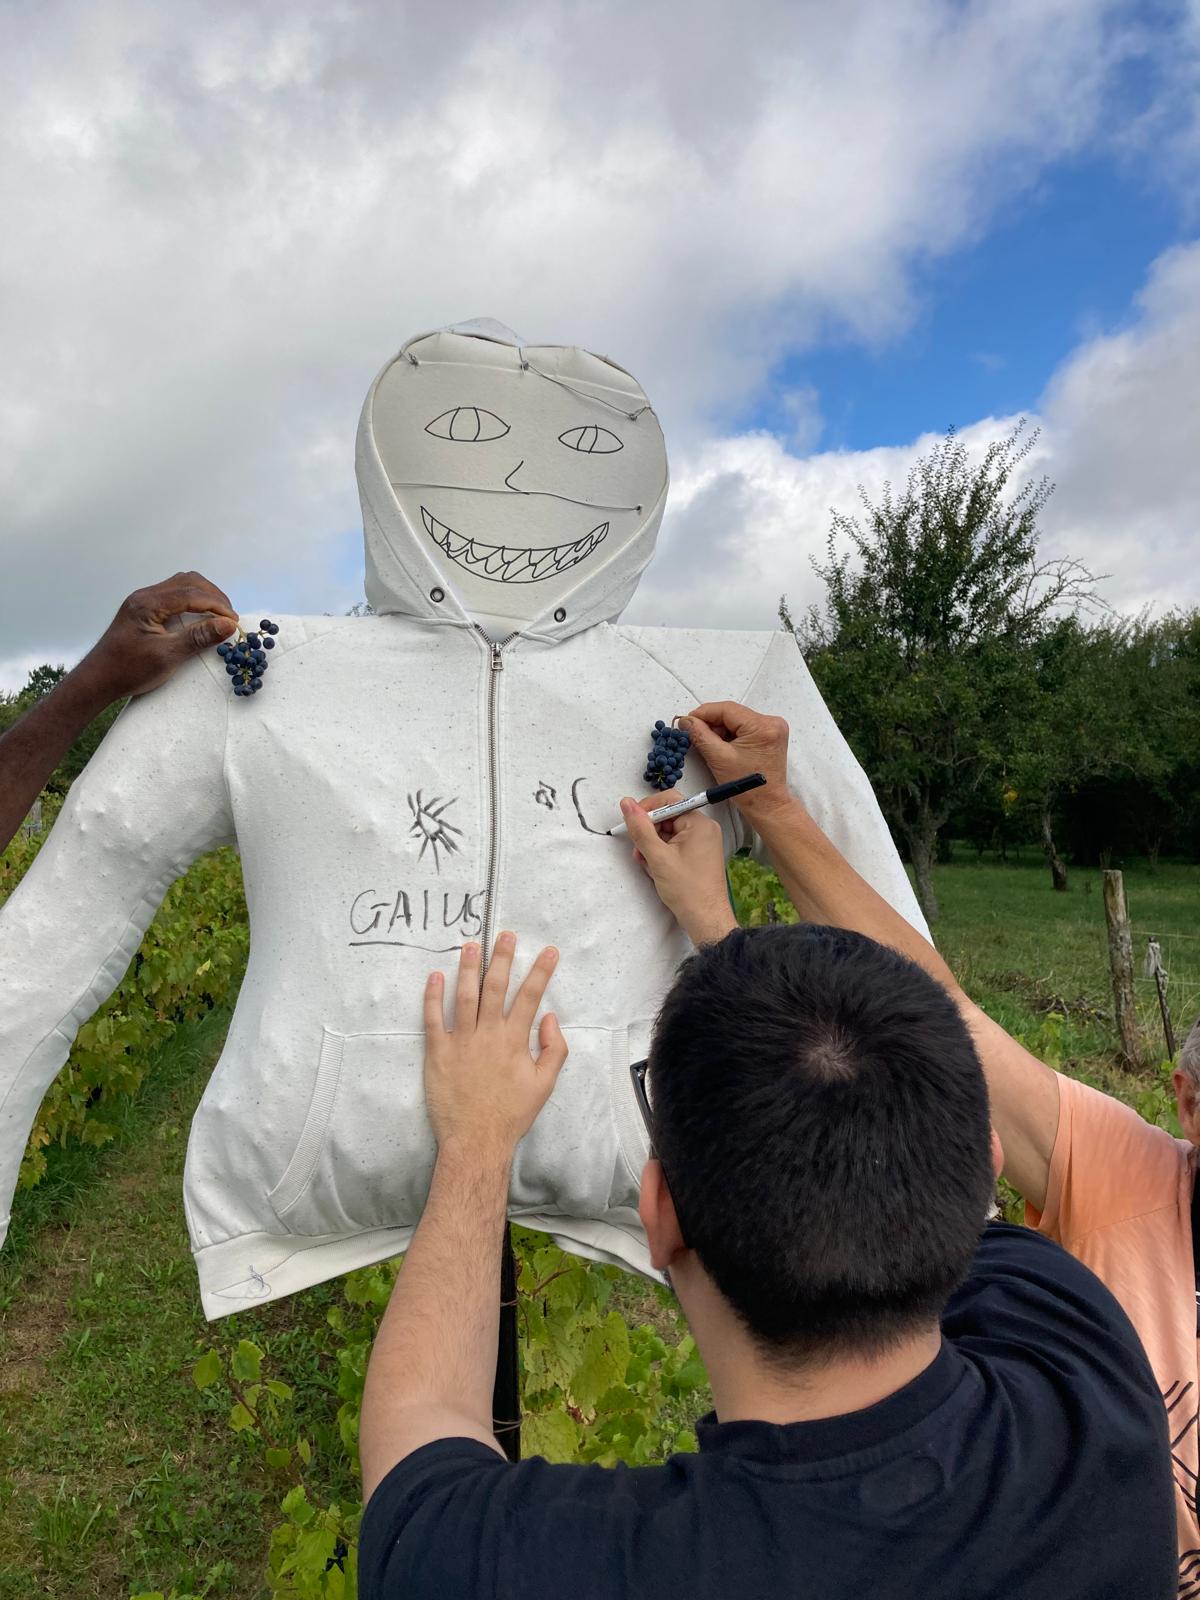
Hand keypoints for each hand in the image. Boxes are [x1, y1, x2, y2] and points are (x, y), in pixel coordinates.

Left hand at [75, 572, 238, 704]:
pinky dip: (192, 602)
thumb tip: (228, 625)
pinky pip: (173, 596)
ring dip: (203, 597)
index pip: (191, 593)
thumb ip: (198, 638)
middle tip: (229, 618)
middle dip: (213, 596)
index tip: (234, 622)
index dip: (217, 605)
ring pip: (181, 586)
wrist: (98, 680)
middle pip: (187, 582)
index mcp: (147, 603)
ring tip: (218, 617)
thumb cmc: (129, 670)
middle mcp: (144, 596)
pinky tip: (200, 618)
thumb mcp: (167, 656)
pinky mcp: (143, 610)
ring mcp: (143, 601)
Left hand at [423, 933, 566, 1162]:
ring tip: (471, 945)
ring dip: (468, 968)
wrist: (476, 1140)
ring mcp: (461, 1042)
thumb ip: (554, 1049)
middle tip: (505, 935)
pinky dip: (433, 997)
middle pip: (496, 987)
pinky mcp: (437, 1053)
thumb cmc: (512, 1114)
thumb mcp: (545, 1085)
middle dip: (503, 958)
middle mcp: (488, 1035)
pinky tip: (435, 976)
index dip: (541, 971)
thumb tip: (550, 1018)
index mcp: (515, 1041)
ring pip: (464, 996)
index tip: (549, 950)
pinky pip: (432, 1019)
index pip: (530, 997)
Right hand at [621, 796, 737, 944]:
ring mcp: (702, 842)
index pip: (669, 801)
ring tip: (648, 865)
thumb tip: (627, 803)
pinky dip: (661, 855)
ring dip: (652, 847)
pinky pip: (674, 845)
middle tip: (639, 852)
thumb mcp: (657, 857)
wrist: (705, 919)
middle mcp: (704, 829)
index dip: (647, 809)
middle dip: (649, 834)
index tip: (632, 823)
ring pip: (668, 834)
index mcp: (699, 823)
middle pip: (667, 818)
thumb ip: (640, 828)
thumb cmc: (687, 890)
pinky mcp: (697, 855)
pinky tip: (656, 870)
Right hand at [679, 701, 792, 824]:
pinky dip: (730, 735)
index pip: (727, 709)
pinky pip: (743, 727)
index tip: (688, 719)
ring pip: (736, 720)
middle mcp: (771, 723)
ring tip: (712, 746)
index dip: (703, 713)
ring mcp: (772, 729)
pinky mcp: (769, 735)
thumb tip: (687, 721)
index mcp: (762, 727)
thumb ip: (700, 735)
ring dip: (720, 730)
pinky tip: (723, 747)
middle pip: (732, 713)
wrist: (766, 804)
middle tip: (695, 733)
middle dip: (711, 723)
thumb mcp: (718, 758)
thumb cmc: (749, 789)